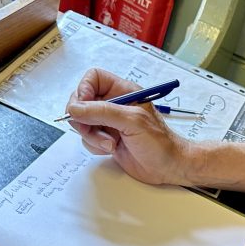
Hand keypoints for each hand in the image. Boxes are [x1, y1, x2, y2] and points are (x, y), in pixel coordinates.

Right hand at [66, 68, 196, 185]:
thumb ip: (102, 112)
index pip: (93, 78)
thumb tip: (75, 108)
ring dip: (92, 135)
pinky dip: (95, 146)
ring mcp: (110, 122)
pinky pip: (88, 138)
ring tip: (110, 143)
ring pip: (83, 122)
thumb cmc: (160, 142)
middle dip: (83, 118)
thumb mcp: (132, 121)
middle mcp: (114, 105)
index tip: (82, 106)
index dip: (84, 90)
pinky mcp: (107, 138)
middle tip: (92, 128)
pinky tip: (112, 149)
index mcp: (124, 91)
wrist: (168, 167)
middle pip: (82, 101)